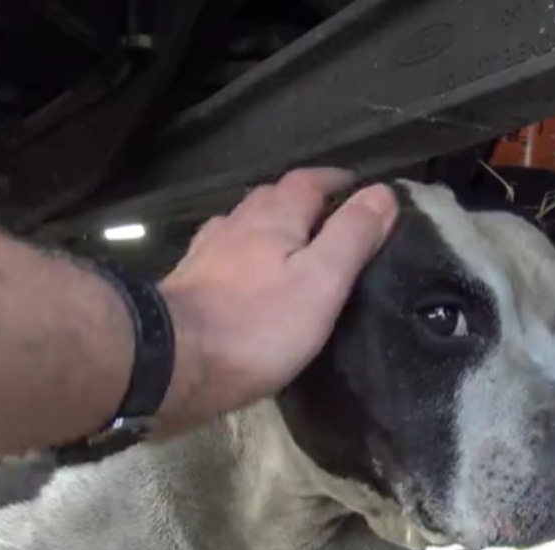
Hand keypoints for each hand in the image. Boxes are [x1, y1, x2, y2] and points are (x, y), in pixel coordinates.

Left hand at [156, 167, 397, 428]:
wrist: (171, 364)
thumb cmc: (257, 324)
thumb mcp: (322, 281)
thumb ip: (352, 236)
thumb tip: (383, 192)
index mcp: (274, 218)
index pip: (309, 182)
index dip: (337, 180)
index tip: (360, 187)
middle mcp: (235, 224)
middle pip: (272, 197)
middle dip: (302, 199)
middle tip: (329, 216)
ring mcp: (205, 254)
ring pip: (243, 224)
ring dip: (268, 224)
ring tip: (290, 243)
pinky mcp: (186, 284)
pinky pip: (221, 255)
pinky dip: (240, 254)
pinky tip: (242, 273)